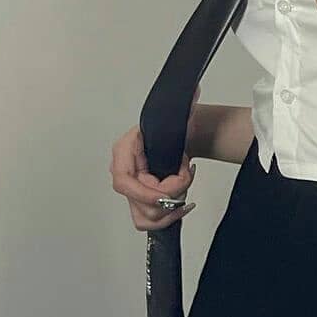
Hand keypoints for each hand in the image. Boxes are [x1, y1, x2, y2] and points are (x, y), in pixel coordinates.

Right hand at [110, 86, 199, 231]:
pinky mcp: (141, 201)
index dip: (145, 193)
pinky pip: (150, 221)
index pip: (124, 181)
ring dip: (170, 208)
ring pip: (145, 217)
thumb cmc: (173, 126)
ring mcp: (131, 189)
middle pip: (140, 204)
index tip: (167, 193)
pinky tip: (184, 204)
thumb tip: (193, 95)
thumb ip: (183, 110)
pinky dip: (169, 217)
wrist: (179, 134)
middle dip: (170, 194)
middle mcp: (124, 171)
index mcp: (124, 150)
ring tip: (184, 188)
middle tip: (186, 175)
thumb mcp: (176, 117)